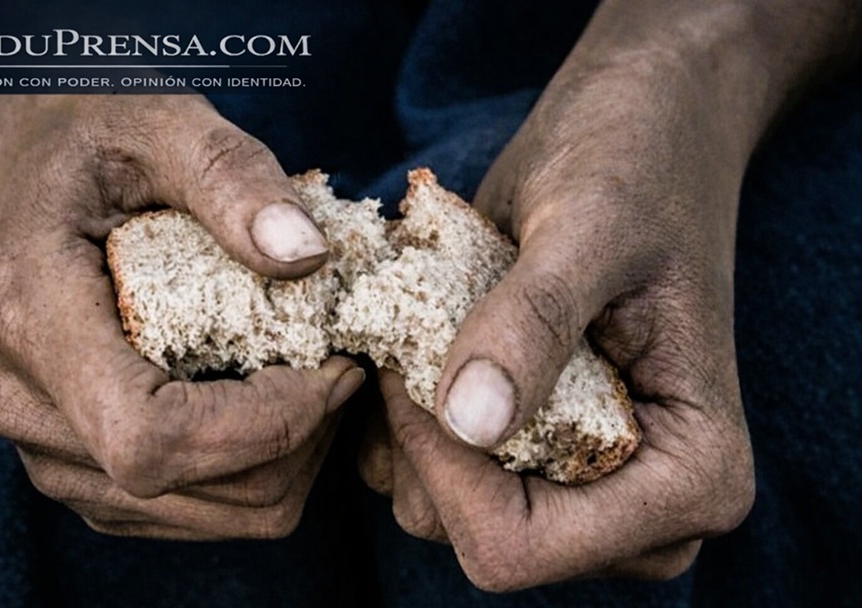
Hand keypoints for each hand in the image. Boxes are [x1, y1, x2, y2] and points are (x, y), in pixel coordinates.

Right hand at [0, 95, 364, 538]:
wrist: (21, 182)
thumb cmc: (90, 147)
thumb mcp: (160, 124)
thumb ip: (231, 177)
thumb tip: (309, 258)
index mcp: (36, 322)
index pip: (151, 440)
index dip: (265, 423)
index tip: (335, 363)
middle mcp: (26, 408)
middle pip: (192, 487)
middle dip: (296, 438)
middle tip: (341, 361)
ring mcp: (52, 453)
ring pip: (206, 514)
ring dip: (286, 456)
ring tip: (312, 375)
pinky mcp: (85, 472)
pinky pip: (195, 511)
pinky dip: (256, 467)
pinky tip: (272, 398)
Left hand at [356, 1, 802, 586]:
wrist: (642, 128)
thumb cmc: (639, 162)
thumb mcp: (589, 227)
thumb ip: (534, 326)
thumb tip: (474, 423)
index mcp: (691, 477)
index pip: (525, 544)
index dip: (444, 465)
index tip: (410, 364)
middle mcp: (637, 505)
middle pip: (478, 536)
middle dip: (424, 441)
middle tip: (420, 333)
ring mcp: (578, 481)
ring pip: (439, 509)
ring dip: (407, 421)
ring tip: (429, 326)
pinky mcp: (529, 447)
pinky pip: (429, 470)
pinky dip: (402, 413)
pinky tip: (419, 339)